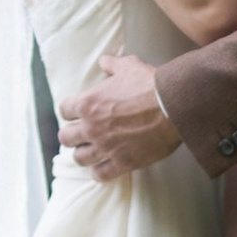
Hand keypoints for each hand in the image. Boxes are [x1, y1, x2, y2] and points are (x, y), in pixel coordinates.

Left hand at [58, 50, 180, 180]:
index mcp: (88, 104)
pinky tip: (103, 167)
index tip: (77, 113)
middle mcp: (92, 128)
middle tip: (81, 134)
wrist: (173, 106)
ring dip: (84, 154)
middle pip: (66, 138)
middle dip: (72, 135)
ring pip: (80, 158)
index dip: (70, 111)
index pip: (64, 111)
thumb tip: (104, 61)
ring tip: (91, 152)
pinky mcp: (122, 162)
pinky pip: (100, 175)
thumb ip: (112, 65)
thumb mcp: (129, 66)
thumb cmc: (150, 85)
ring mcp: (106, 147)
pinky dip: (99, 172)